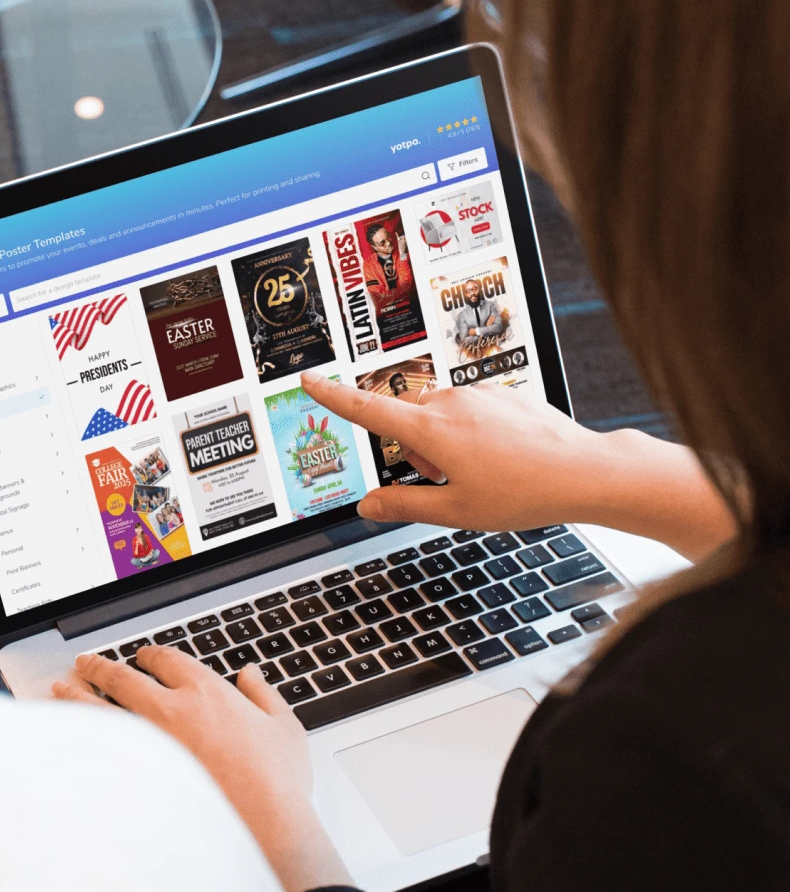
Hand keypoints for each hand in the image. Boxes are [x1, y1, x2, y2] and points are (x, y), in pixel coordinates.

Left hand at [53, 646, 352, 891]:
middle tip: (85, 663)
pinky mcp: (134, 778)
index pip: (167, 661)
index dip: (150, 655)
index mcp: (206, 692)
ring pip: (99, 709)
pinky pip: (97, 750)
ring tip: (61, 688)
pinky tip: (68, 736)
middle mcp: (170, 710)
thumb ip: (264, 695)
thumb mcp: (284, 729)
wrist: (262, 831)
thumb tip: (250, 675)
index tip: (142, 657)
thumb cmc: (276, 784)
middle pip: (123, 677)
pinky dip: (78, 738)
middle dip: (100, 667)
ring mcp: (147, 745)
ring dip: (77, 695)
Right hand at [305, 370, 600, 532]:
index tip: (309, 380)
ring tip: (482, 473)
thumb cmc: (522, 492)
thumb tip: (368, 505)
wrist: (583, 471)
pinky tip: (502, 458)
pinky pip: (471, 410)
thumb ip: (403, 505)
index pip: (367, 409)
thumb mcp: (454, 511)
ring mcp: (479, 395)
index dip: (332, 396)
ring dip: (445, 442)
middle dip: (416, 450)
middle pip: (408, 421)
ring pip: (441, 416)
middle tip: (448, 482)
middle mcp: (450, 403)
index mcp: (431, 430)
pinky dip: (473, 433)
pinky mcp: (502, 393)